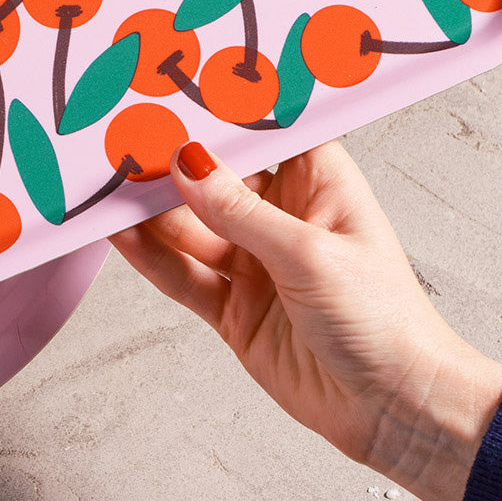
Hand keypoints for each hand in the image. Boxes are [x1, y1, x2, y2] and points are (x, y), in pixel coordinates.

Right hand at [110, 140, 501, 500]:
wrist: (396, 411)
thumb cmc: (385, 322)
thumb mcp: (309, 254)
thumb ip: (239, 211)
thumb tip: (188, 164)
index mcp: (319, 183)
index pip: (263, 133)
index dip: (222, 113)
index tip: (175, 89)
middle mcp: (284, 218)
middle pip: (216, 178)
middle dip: (172, 161)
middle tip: (122, 137)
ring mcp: (255, 265)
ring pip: (190, 225)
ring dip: (151, 209)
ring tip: (105, 185)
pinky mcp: (234, 309)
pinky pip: (182, 275)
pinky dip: (150, 257)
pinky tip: (120, 235)